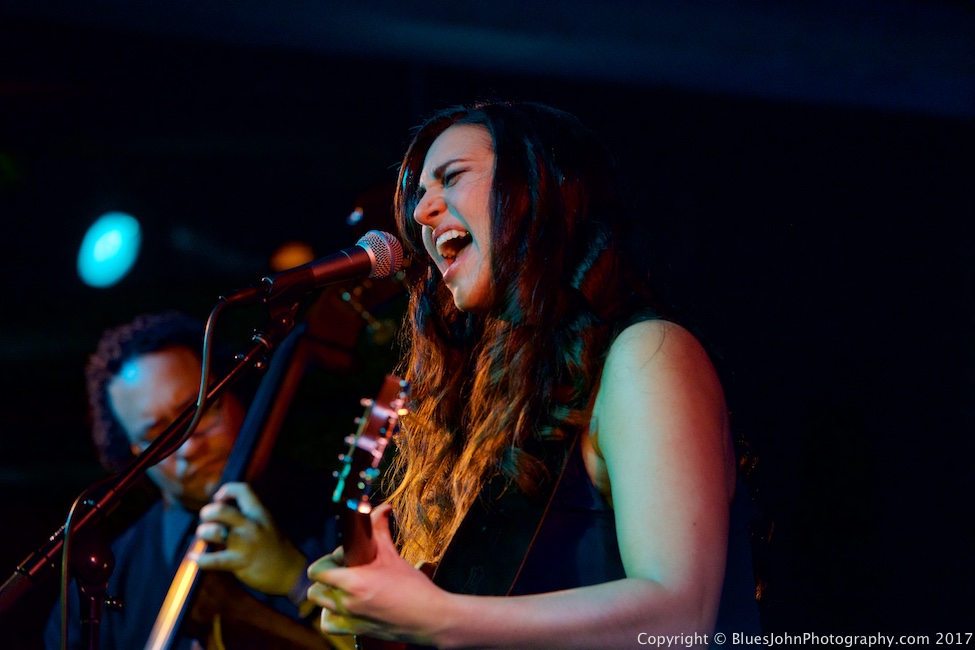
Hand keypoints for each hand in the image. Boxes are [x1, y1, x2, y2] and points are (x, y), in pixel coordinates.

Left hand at [193, 482, 306, 595]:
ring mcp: (245, 544)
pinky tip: (194, 558)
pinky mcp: (240, 563)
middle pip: (220, 510)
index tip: (220, 499)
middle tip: (207, 520)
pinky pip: (213, 560)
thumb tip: (221, 510)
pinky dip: (199, 559)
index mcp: (259, 513)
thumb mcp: (266, 524)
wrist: (291, 572)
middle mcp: (252, 525)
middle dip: (207, 513)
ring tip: (205, 538)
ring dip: (203, 534)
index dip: (226, 490)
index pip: (242, 490)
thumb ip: (247, 516)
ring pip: (213, 531)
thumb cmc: (275, 548)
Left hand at [306, 503, 450, 644]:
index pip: (317, 571)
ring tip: (346, 588)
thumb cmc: (413, 588)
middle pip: (315, 589)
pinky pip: (329, 625)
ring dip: (329, 595)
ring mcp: (349, 620)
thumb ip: (380, 529)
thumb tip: (382, 509)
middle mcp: (346, 603)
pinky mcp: (355, 631)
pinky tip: (346, 607)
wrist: (429, 618)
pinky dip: (332, 616)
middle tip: (345, 571)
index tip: (342, 557)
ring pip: (321, 606)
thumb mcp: (393, 556)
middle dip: (327, 577)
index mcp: (354, 582)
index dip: (327, 561)